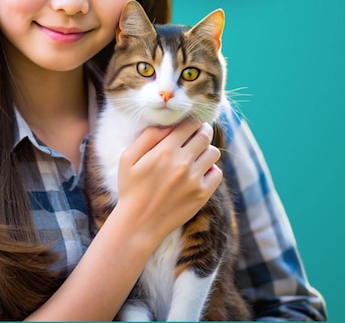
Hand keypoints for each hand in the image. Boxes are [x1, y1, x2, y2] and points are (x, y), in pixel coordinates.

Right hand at [115, 119, 222, 243]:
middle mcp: (182, 163)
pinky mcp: (201, 195)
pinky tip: (200, 171)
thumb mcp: (127, 158)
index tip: (188, 125)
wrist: (139, 223)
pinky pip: (217, 173)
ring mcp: (194, 180)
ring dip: (206, 149)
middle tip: (198, 133)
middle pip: (205, 136)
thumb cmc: (131, 188)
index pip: (189, 125)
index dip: (191, 121)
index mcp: (165, 150)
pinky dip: (211, 169)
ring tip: (197, 153)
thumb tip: (167, 126)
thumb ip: (147, 137)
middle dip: (202, 131)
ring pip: (213, 153)